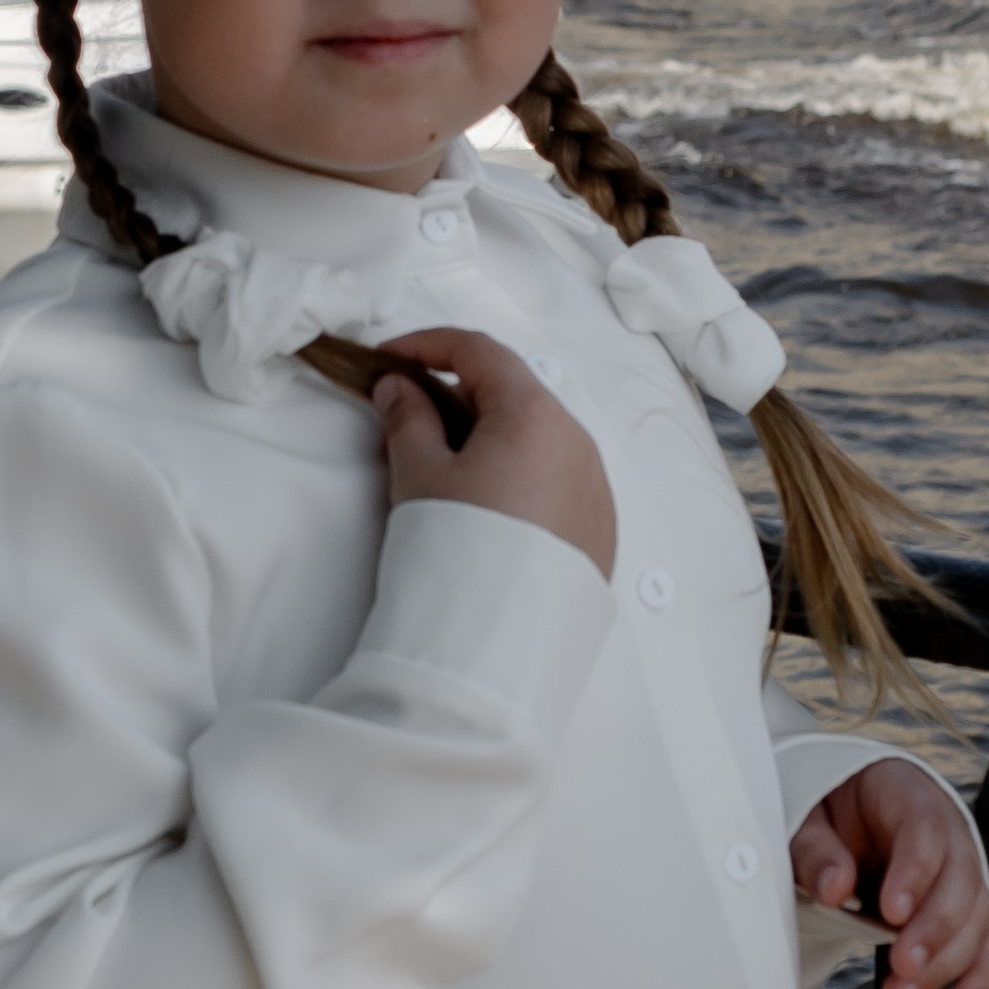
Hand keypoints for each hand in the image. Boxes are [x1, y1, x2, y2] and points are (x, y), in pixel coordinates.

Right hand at [374, 328, 617, 579]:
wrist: (501, 644)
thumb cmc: (458, 546)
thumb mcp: (419, 474)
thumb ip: (407, 418)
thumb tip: (399, 388)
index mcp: (535, 412)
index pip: (479, 351)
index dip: (427, 345)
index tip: (387, 360)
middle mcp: (578, 440)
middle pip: (512, 393)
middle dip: (457, 396)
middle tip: (406, 420)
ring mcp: (596, 486)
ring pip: (537, 438)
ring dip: (490, 437)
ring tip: (442, 471)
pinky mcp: (600, 529)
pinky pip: (556, 480)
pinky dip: (519, 475)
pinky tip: (485, 508)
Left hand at [791, 758, 988, 988]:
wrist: (843, 814)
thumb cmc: (824, 811)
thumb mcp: (806, 820)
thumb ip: (817, 851)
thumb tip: (835, 888)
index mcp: (908, 793)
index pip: (925, 829)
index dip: (915, 873)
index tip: (891, 913)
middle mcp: (948, 828)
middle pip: (960, 878)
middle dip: (934, 928)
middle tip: (902, 966)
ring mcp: (962, 868)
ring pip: (974, 915)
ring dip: (946, 961)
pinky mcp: (965, 906)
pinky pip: (982, 940)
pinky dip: (976, 974)